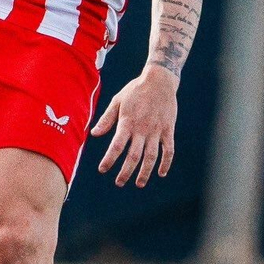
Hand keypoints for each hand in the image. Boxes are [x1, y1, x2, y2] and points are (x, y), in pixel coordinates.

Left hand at [92, 65, 178, 186]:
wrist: (159, 80)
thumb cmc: (135, 90)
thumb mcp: (118, 101)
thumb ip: (107, 119)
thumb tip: (94, 134)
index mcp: (127, 122)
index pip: (117, 145)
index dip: (109, 159)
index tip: (103, 169)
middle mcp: (142, 129)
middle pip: (134, 156)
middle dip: (126, 172)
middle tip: (119, 183)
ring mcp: (157, 131)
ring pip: (151, 157)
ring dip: (145, 172)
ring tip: (139, 183)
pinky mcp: (168, 130)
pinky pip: (168, 150)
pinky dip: (166, 163)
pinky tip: (161, 173)